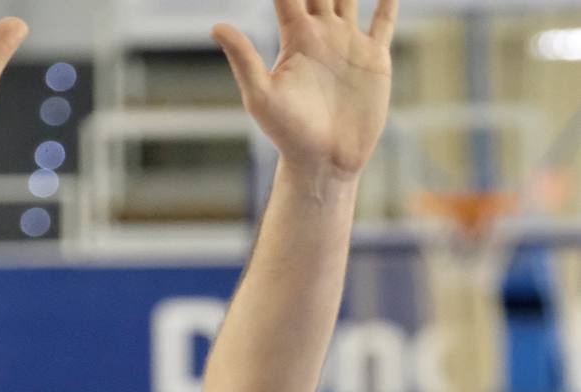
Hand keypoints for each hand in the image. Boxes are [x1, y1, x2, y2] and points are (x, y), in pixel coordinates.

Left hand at [214, 0, 396, 178]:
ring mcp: (349, 44)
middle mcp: (322, 34)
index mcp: (297, 38)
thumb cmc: (288, 135)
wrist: (323, 163)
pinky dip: (389, 2)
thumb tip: (216, 26)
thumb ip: (243, 59)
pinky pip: (384, 22)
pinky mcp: (374, 60)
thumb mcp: (261, 97)